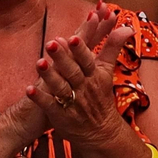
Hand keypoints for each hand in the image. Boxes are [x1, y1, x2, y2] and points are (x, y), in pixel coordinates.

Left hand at [25, 2, 130, 148]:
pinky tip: (29, 89)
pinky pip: (48, 105)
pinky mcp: (59, 114)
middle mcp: (84, 87)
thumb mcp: (107, 71)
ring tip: (39, 62)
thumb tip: (127, 27)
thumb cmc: (100, 96)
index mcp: (95, 76)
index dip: (81, 50)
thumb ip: (112, 47)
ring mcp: (71, 101)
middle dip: (63, 58)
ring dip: (50, 75)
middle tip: (52, 43)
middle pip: (73, 71)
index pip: (88, 61)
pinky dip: (39, 97)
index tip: (73, 38)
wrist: (101, 130)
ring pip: (60, 87)